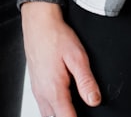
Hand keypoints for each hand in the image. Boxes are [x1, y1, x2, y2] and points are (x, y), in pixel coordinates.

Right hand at [23, 1, 100, 116]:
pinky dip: (53, 109)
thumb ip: (86, 81)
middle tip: (81, 112)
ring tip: (72, 109)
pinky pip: (43, 105)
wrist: (38, 23)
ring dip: (60, 115)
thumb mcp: (77, 57)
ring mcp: (37, 90)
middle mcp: (43, 94)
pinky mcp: (35, 85)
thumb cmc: (56, 36)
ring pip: (47, 114)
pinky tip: (62, 102)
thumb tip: (94, 100)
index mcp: (54, 90)